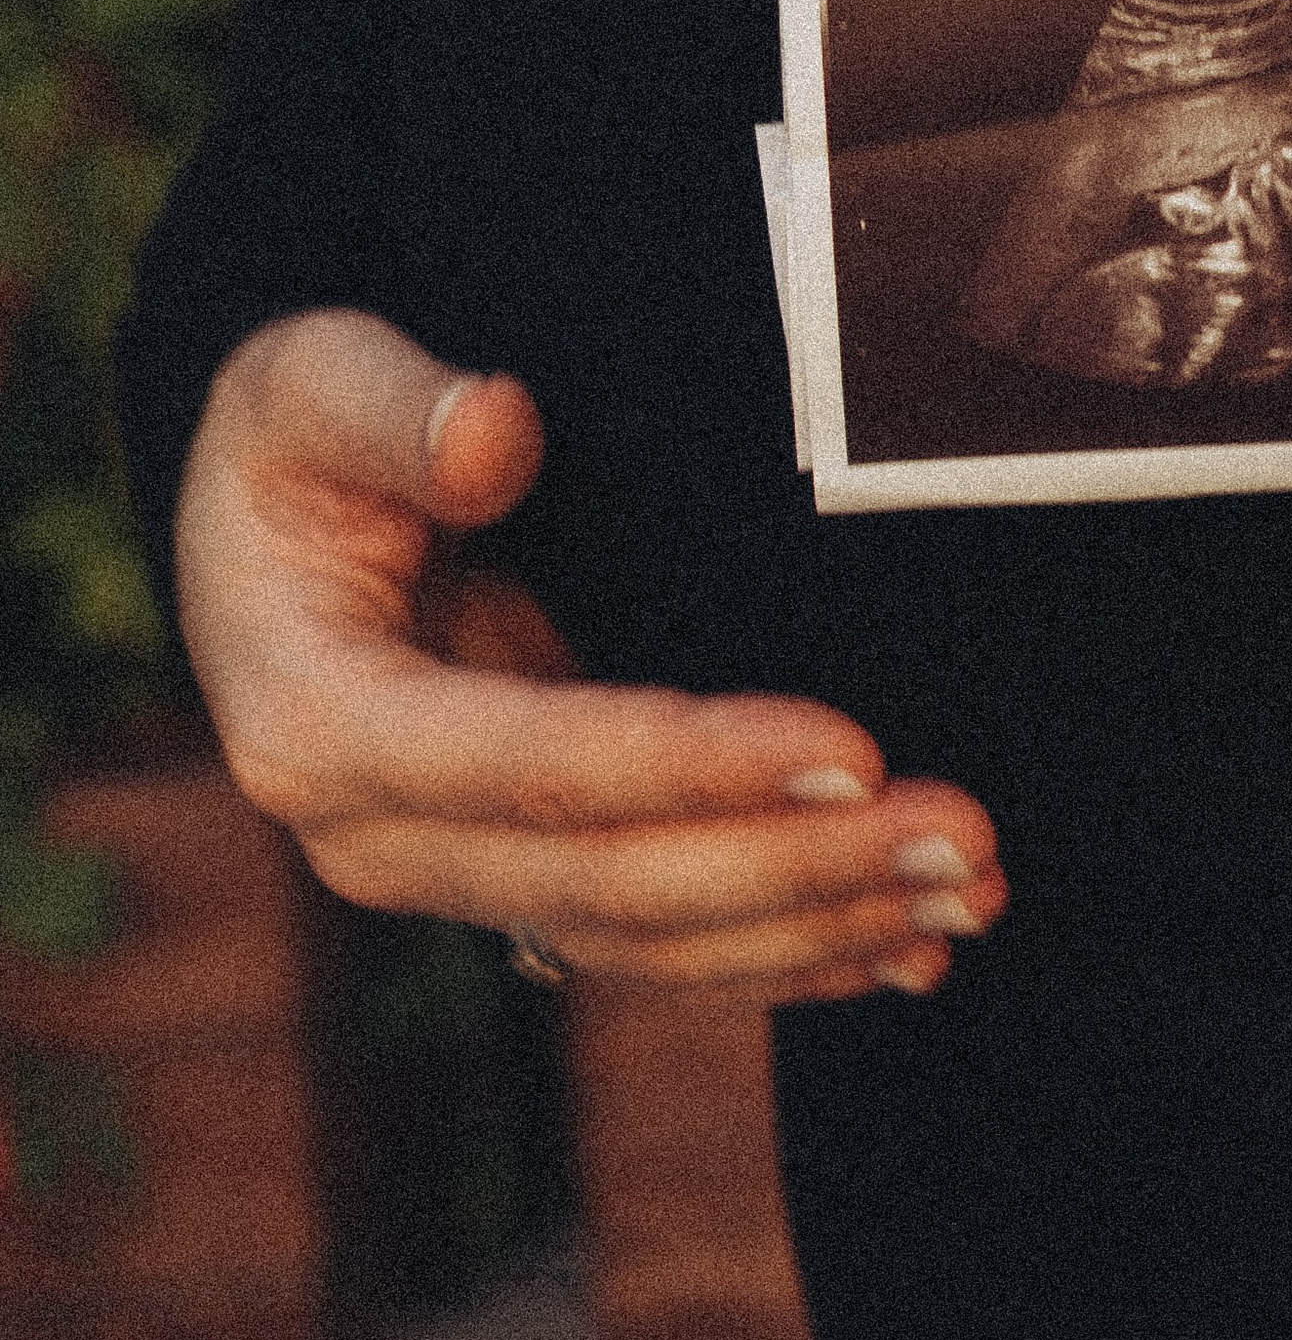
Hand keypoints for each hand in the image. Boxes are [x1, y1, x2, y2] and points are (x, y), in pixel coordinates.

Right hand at [176, 309, 1005, 997]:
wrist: (271, 514)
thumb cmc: (297, 431)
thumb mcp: (305, 382)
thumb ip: (392, 408)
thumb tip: (496, 432)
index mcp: (320, 724)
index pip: (532, 767)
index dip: (694, 765)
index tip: (849, 742)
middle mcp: (381, 836)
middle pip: (611, 883)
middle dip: (798, 867)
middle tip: (961, 833)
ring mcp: (453, 874)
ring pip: (650, 941)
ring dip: (819, 926)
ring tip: (971, 892)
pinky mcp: (521, 880)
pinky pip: (660, 946)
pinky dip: (788, 957)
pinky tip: (907, 949)